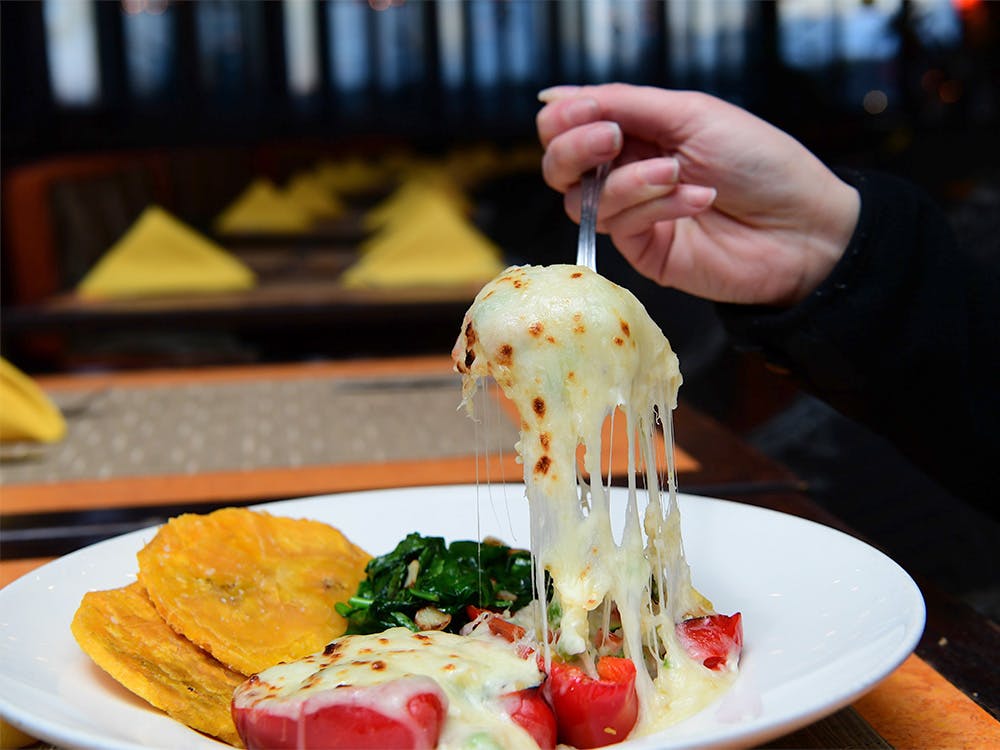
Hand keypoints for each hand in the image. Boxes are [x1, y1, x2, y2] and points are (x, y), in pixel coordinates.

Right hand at [536, 84, 859, 305]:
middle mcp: (626, 171)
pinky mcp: (644, 251)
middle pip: (560, 166)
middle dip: (576, 149)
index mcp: (636, 131)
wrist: (802, 226)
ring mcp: (632, 214)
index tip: (589, 114)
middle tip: (612, 140)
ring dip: (630, 180)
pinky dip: (656, 205)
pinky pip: (620, 226)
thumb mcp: (692, 114)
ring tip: (677, 174)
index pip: (568, 124)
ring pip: (583, 199)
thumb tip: (554, 97)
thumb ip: (625, 104)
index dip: (566, 118)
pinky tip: (697, 199)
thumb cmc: (760, 161)